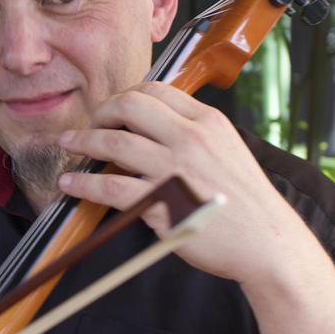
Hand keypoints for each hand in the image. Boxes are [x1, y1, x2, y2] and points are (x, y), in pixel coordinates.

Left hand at [56, 81, 319, 283]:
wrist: (267, 242)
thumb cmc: (246, 203)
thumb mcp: (229, 151)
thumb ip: (195, 136)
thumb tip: (155, 131)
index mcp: (208, 122)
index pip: (157, 91)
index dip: (126, 96)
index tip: (112, 109)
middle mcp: (190, 138)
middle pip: (130, 106)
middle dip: (100, 112)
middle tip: (86, 125)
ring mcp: (175, 169)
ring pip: (114, 143)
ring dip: (83, 142)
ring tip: (67, 145)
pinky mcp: (162, 203)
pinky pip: (111, 186)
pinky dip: (84, 183)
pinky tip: (71, 183)